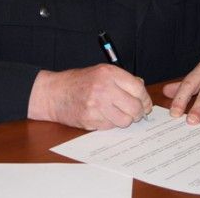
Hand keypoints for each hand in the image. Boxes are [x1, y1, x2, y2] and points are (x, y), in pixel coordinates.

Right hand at [28, 64, 152, 129]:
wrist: (54, 93)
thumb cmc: (78, 82)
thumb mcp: (101, 72)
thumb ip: (122, 79)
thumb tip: (141, 88)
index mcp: (108, 73)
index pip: (138, 89)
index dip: (145, 99)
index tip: (145, 104)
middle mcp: (104, 88)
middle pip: (134, 107)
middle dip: (139, 113)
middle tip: (136, 113)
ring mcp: (96, 105)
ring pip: (125, 120)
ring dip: (125, 120)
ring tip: (120, 115)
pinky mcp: (90, 120)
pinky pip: (111, 127)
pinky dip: (111, 124)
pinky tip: (105, 117)